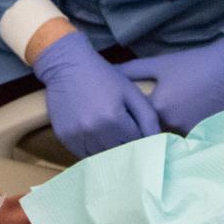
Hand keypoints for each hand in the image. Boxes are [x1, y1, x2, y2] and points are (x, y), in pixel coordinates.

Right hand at [33, 32, 160, 157]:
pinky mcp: (64, 138)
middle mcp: (95, 130)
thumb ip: (147, 118)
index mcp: (114, 118)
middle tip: (127, 139)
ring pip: (101, 158)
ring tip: (110, 137)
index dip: (142, 142)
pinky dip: (93, 151)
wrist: (67, 66)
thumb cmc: (104, 76)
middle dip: (127, 149)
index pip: (136, 144)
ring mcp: (77, 135)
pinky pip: (84, 155)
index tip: (143, 140)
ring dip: (110, 153)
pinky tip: (96, 138)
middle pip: (119, 154)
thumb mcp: (131, 92)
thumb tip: (158, 143)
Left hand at [118, 38, 223, 132]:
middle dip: (140, 132)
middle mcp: (171, 123)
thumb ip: (133, 70)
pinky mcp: (203, 136)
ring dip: (159, 136)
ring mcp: (188, 132)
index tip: (114, 124)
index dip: (123, 122)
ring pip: (166, 139)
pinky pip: (183, 141)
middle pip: (148, 133)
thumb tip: (109, 70)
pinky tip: (177, 133)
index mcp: (157, 105)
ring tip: (153, 132)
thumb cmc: (196, 63)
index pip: (131, 121)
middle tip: (129, 131)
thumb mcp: (161, 63)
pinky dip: (178, 137)